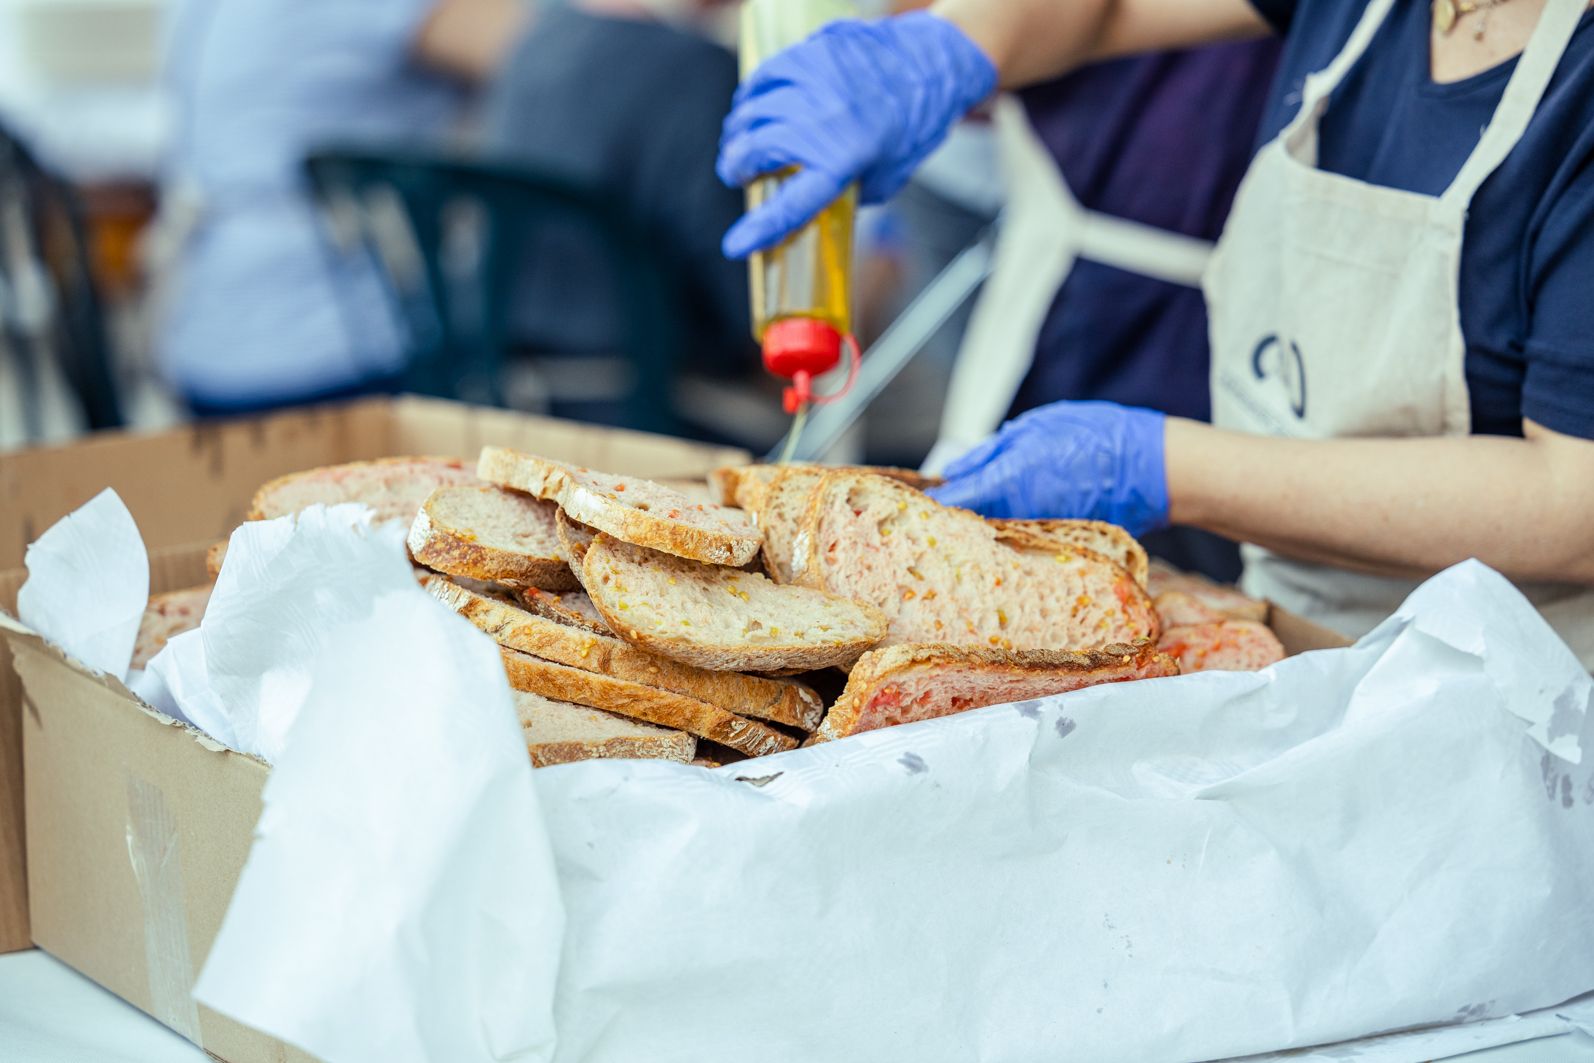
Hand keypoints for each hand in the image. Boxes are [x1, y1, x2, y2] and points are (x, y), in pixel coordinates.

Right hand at [716, 12, 995, 258]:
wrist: (931, 67)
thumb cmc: (909, 130)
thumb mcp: (882, 180)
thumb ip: (841, 192)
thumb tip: (802, 208)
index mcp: (846, 161)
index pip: (792, 205)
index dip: (758, 230)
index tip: (735, 246)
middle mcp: (826, 120)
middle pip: (757, 149)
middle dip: (738, 167)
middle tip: (737, 174)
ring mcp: (815, 81)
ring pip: (752, 109)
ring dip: (740, 131)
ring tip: (742, 142)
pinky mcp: (811, 53)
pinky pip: (764, 75)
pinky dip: (752, 94)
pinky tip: (753, 105)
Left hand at [928, 401, 1170, 536]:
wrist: (1155, 472)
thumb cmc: (1096, 437)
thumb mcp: (1036, 428)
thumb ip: (992, 453)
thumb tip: (956, 471)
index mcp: (1007, 481)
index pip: (951, 503)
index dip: (925, 506)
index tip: (905, 506)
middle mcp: (1016, 515)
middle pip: (965, 528)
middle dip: (944, 524)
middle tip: (922, 517)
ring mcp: (1035, 535)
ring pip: (989, 538)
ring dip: (973, 532)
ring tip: (956, 523)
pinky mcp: (1053, 544)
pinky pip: (1017, 542)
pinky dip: (1003, 537)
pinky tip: (998, 529)